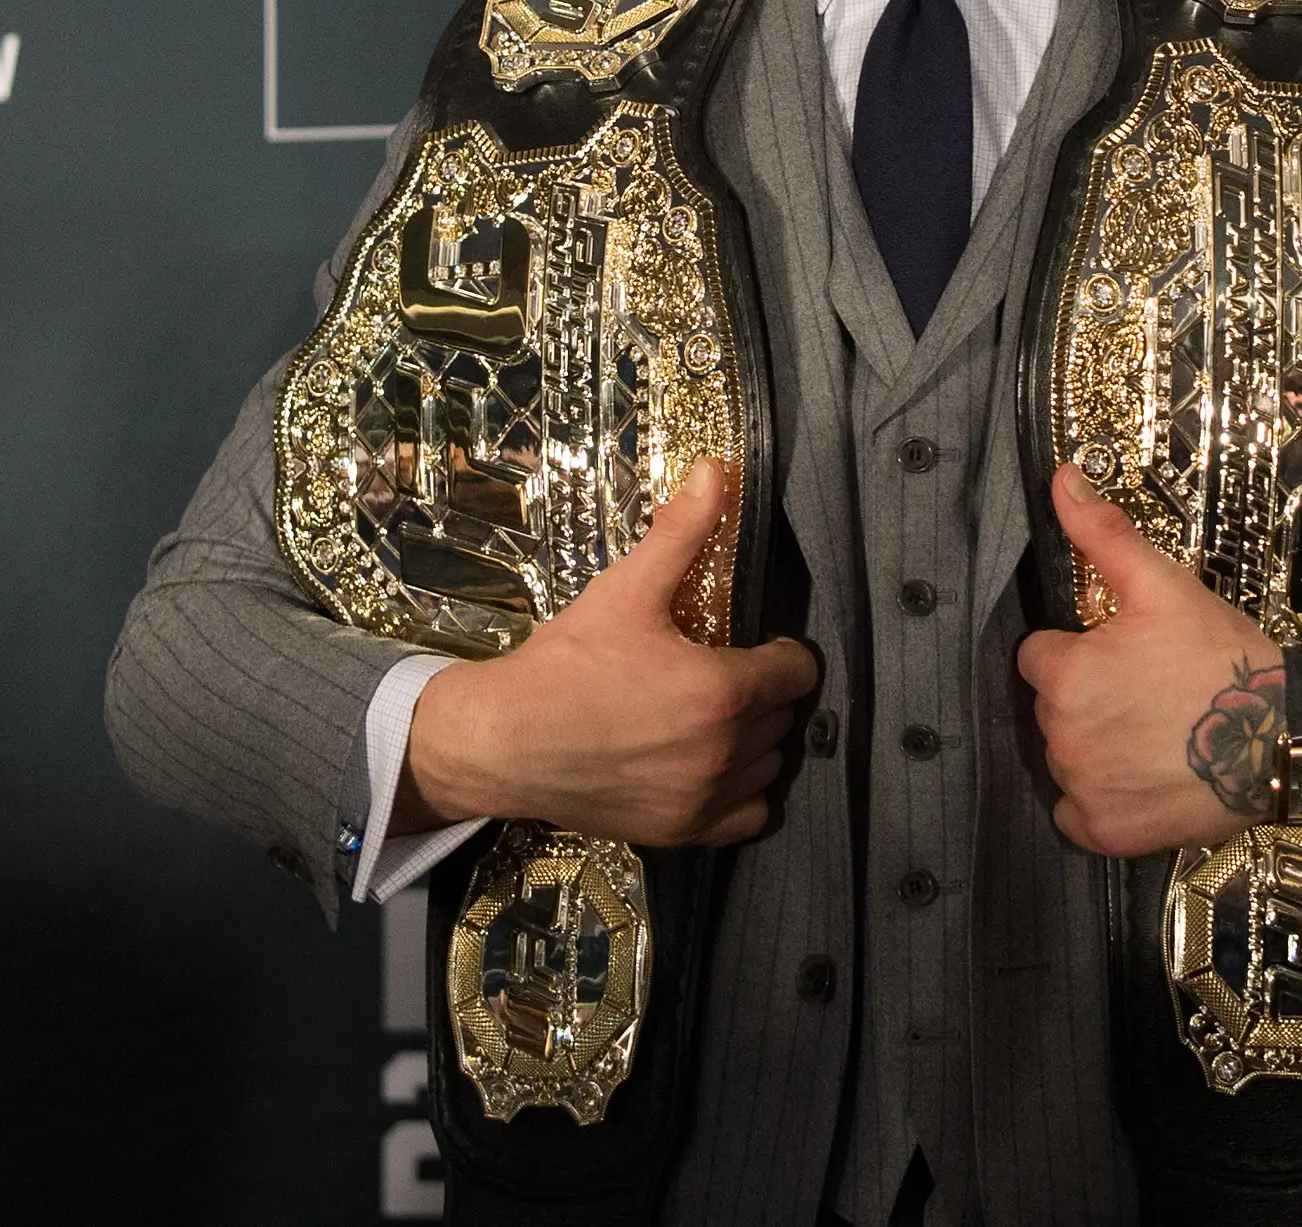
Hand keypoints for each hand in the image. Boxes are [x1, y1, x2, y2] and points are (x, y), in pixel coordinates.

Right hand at [397, 460, 819, 845]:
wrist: (502, 742)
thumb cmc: (564, 664)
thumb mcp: (626, 590)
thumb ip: (682, 531)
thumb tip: (715, 469)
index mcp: (722, 690)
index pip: (799, 672)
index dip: (783, 652)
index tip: (759, 645)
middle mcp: (725, 752)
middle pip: (787, 718)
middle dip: (767, 692)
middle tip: (730, 673)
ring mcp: (704, 799)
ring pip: (770, 767)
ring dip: (758, 741)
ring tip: (719, 717)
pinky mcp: (682, 832)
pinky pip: (749, 817)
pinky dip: (742, 793)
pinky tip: (712, 766)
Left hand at [1017, 466, 1301, 855]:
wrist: (1287, 737)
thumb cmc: (1225, 660)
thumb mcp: (1165, 586)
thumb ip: (1103, 535)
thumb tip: (1062, 481)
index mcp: (1069, 675)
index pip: (1038, 656)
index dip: (1077, 650)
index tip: (1119, 654)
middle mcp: (1065, 737)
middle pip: (1052, 708)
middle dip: (1087, 697)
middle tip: (1145, 692)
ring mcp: (1085, 790)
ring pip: (1066, 758)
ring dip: (1096, 747)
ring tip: (1153, 732)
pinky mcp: (1108, 832)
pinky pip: (1077, 815)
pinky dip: (1101, 801)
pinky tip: (1142, 777)